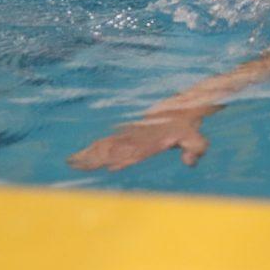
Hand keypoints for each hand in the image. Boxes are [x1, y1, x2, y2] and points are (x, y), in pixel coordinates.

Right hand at [68, 109, 210, 171]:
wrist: (182, 103)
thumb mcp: (196, 138)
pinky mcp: (129, 131)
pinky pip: (109, 140)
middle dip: (97, 157)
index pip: (134, 151)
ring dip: (91, 153)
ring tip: (72, 161)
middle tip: (76, 164)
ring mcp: (132, 133)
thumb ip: (196, 149)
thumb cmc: (188, 124)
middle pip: (115, 148)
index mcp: (152, 140)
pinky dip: (96, 147)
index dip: (122, 159)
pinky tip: (83, 154)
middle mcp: (139, 137)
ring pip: (108, 144)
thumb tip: (189, 163)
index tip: (109, 166)